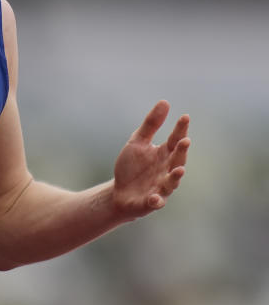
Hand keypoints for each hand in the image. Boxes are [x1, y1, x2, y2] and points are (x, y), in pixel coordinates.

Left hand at [112, 100, 190, 218]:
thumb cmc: (131, 167)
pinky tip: (154, 198)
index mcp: (164, 155)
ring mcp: (160, 187)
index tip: (185, 116)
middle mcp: (166, 171)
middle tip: (184, 140)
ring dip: (175, 177)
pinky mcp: (150, 202)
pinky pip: (155, 202)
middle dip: (181, 152)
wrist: (119, 192)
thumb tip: (165, 102)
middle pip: (176, 160)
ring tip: (179, 170)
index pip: (175, 140)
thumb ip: (151, 124)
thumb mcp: (137, 142)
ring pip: (171, 183)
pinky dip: (156, 200)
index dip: (180, 129)